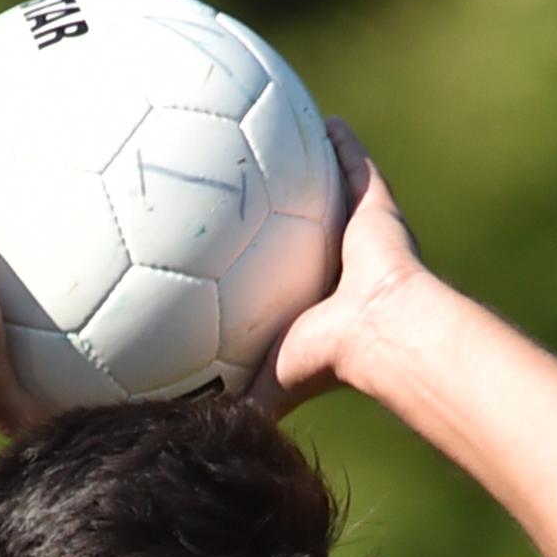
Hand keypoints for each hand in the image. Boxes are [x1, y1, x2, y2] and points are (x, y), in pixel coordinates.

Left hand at [248, 120, 424, 416]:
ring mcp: (357, 238)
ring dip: (310, 174)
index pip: (275, 289)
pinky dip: (342, 143)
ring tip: (281, 142)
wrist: (378, 334)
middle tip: (249, 196)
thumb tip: (178, 435)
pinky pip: (357, 165)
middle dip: (281, 221)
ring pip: (329, 198)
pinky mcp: (376, 207)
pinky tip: (321, 121)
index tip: (231, 265)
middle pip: (302, 239)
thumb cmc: (322, 364)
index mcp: (311, 310)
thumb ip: (227, 407)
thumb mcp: (260, 388)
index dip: (254, 278)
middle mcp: (333, 272)